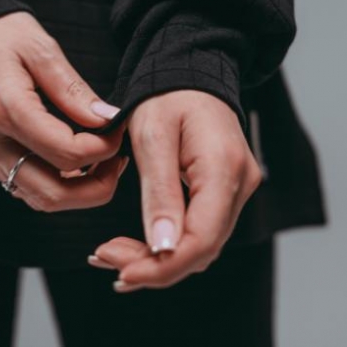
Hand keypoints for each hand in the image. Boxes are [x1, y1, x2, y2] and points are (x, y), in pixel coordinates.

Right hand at [0, 11, 128, 211]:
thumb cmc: (2, 36)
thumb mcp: (43, 51)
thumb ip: (74, 90)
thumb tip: (108, 120)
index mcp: (8, 110)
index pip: (66, 153)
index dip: (103, 148)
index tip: (119, 129)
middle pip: (53, 194)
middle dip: (97, 186)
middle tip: (118, 157)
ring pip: (41, 199)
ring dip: (80, 192)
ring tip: (104, 160)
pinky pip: (29, 188)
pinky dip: (61, 185)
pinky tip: (80, 162)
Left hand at [90, 89, 262, 290]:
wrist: (190, 73)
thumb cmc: (168, 96)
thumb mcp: (153, 137)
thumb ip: (160, 193)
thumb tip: (162, 250)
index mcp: (224, 167)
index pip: (200, 239)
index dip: (161, 267)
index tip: (120, 274)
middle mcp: (241, 182)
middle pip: (202, 248)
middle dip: (153, 265)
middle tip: (105, 258)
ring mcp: (239, 187)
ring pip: (202, 245)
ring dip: (158, 259)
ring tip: (113, 254)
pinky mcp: (228, 189)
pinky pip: (203, 229)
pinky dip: (170, 243)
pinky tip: (140, 247)